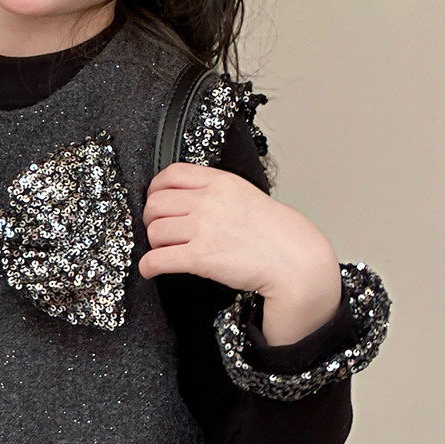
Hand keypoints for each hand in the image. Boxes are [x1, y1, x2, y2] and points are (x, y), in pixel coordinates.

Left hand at [138, 162, 341, 343]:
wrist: (296, 261)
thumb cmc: (277, 234)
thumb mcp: (247, 196)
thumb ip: (217, 192)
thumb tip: (189, 199)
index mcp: (221, 182)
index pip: (171, 174)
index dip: (156, 189)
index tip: (156, 201)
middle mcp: (209, 201)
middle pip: (156, 202)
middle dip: (152, 219)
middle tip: (159, 231)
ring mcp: (204, 228)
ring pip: (154, 231)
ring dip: (154, 244)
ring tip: (164, 251)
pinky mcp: (201, 257)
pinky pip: (157, 259)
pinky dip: (148, 266)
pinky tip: (151, 269)